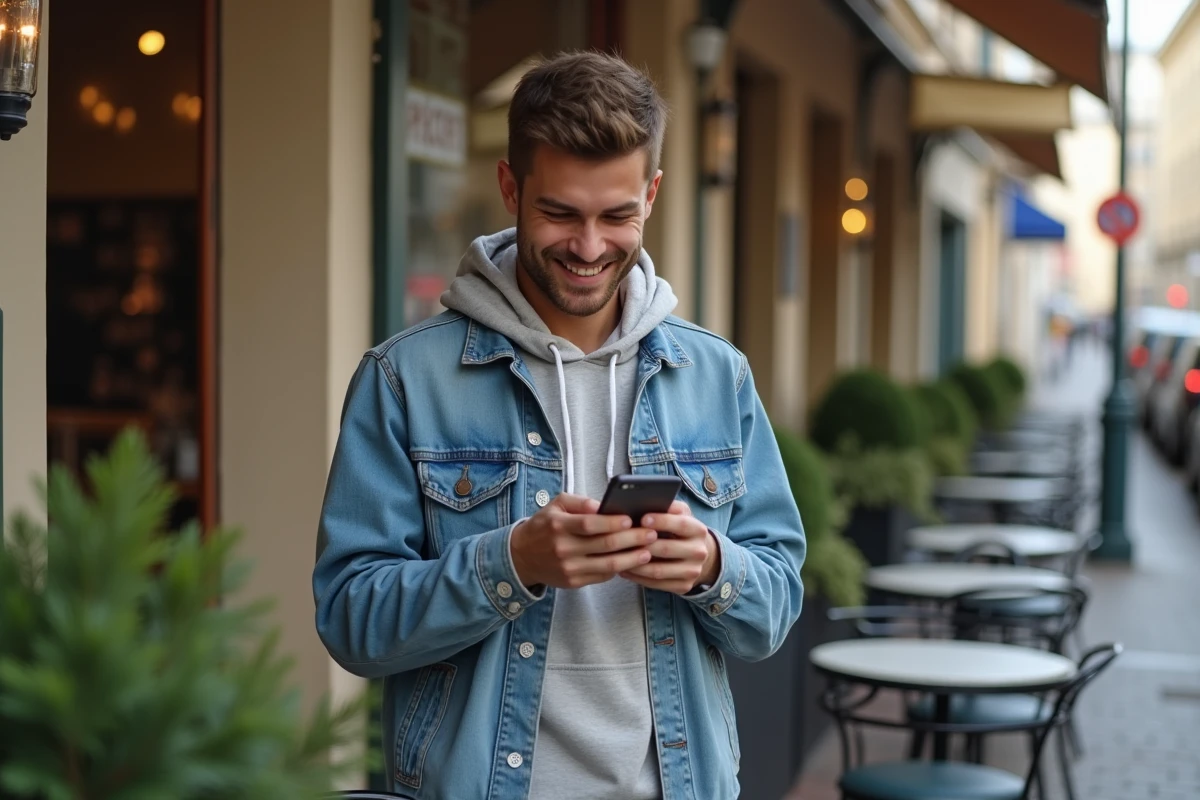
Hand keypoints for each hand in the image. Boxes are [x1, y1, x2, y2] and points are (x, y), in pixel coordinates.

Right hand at [510, 493, 656, 589]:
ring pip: (607, 565)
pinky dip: (620, 569)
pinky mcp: (574, 582)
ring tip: (648, 551)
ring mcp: (569, 568)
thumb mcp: (556, 505)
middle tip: (651, 534)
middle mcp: (563, 548)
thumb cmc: (545, 526)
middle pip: (604, 545)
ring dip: (632, 559)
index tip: (631, 519)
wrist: (522, 556)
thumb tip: (603, 505)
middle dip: (631, 539)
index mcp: (558, 526)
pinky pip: (602, 576)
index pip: (589, 524)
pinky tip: (633, 562)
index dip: (611, 523)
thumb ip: (580, 502)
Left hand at [619, 501, 719, 594]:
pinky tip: (624, 570)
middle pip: (666, 549)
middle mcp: (699, 551)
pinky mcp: (684, 587)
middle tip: (621, 540)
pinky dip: (638, 578)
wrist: (699, 556)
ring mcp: (692, 571)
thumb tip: (648, 500)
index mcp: (698, 530)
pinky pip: (656, 584)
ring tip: (617, 556)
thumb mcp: (680, 514)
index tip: (642, 518)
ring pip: (658, 570)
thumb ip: (669, 507)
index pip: (680, 524)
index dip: (662, 521)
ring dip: (635, 564)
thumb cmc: (681, 530)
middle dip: (642, 544)